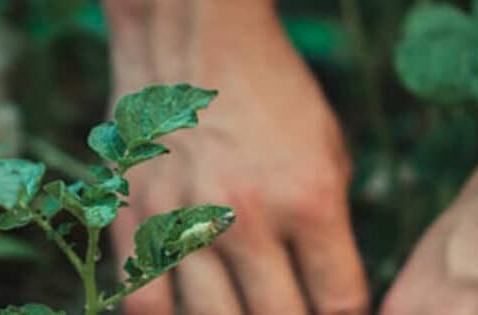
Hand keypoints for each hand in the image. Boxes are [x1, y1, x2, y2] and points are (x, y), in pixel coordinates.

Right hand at [104, 1, 368, 313]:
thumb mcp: (329, 148)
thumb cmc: (273, 92)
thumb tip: (327, 283)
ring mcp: (186, 222)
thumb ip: (331, 222)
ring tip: (248, 310)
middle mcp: (247, 219)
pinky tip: (191, 311)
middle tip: (293, 309)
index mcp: (308, 199)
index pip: (340, 299)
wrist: (198, 42)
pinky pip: (146, 301)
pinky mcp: (137, 218)